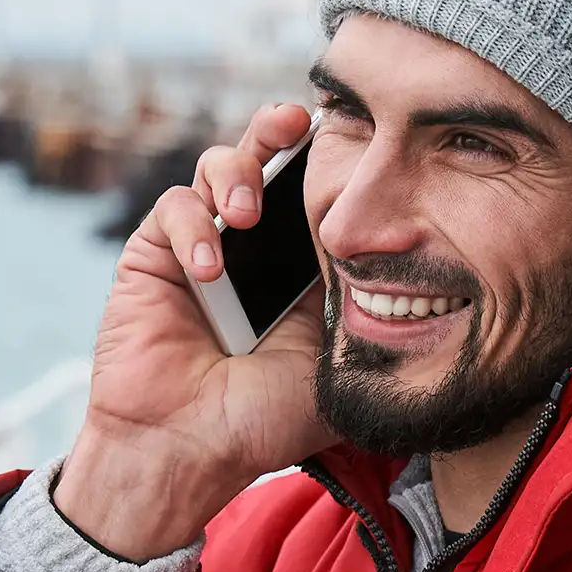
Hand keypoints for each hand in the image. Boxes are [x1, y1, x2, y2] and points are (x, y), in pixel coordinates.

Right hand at [54, 102, 333, 559]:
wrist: (190, 449)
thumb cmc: (266, 421)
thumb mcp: (340, 368)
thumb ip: (371, 323)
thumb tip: (416, 280)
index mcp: (302, 269)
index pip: (318, 196)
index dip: (330, 162)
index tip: (355, 139)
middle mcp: (254, 249)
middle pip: (267, 160)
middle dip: (279, 130)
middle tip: (298, 122)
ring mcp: (203, 246)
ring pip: (217, 167)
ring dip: (237, 171)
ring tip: (249, 210)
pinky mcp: (155, 255)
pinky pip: (175, 209)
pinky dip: (194, 226)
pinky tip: (209, 268)